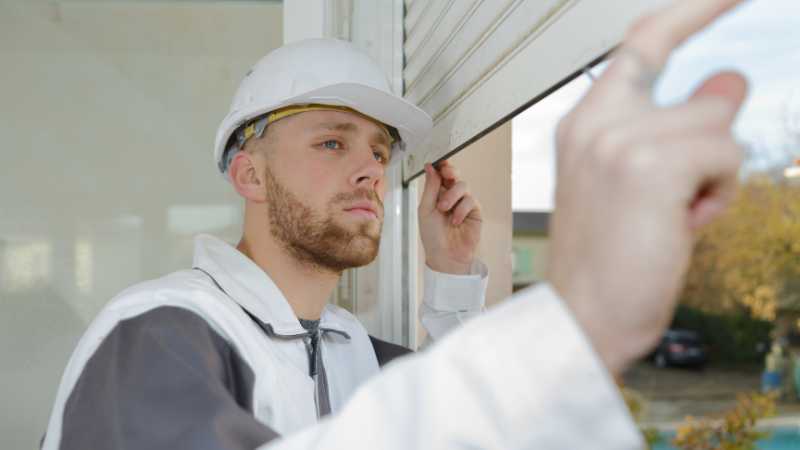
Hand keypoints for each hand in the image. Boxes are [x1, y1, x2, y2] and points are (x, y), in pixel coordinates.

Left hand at [419, 161, 483, 274]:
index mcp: (436, 193)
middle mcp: (451, 196)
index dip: (441, 166)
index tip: (439, 161)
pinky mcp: (474, 212)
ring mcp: (463, 203)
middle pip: (454, 174)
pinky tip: (454, 221)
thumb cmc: (432, 235)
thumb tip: (430, 167)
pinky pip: (470, 201)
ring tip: (443, 209)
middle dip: (450, 171)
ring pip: (462, 186)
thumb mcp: (426, 209)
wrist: (444, 255)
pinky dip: (460, 209)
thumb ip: (430, 187)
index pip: (440, 174)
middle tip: (446, 172)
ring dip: (452, 196)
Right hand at [548, 0, 747, 374]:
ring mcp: (620, 139)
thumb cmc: (607, 260)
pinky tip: (682, 221)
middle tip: (686, 199)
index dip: (694, 11)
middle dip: (715, 149)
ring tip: (673, 216)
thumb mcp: (639, 185)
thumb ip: (678, 128)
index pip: (644, 43)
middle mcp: (597, 122)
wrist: (581, 316)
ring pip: (718, 127)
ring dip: (714, 179)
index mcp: (587, 125)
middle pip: (702, 98)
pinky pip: (724, 154)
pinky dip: (717, 193)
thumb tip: (730, 78)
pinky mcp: (649, 163)